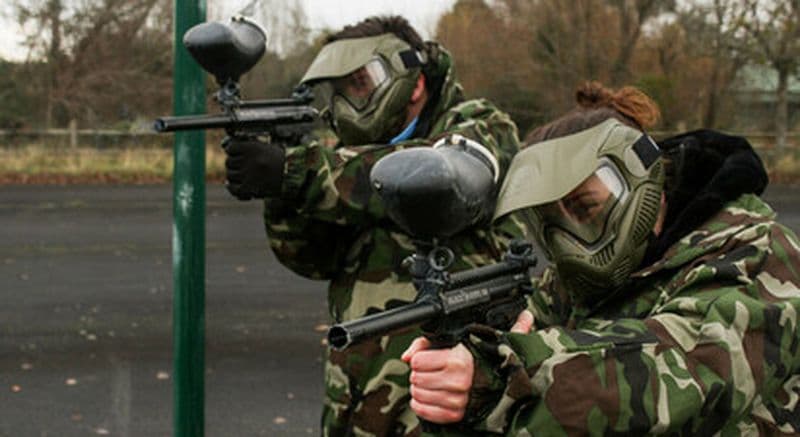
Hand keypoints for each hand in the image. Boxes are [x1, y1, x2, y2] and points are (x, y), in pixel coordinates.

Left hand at [222, 136, 284, 199]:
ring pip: (230, 175)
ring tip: (244, 178)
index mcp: (253, 148)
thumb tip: (225, 147)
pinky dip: (233, 188)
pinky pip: (234, 189)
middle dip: (234, 165)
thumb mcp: (266, 147)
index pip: (231, 148)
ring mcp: (249, 175)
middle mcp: (249, 160)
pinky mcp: (250, 188)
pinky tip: (236, 187)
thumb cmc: (280, 160)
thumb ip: (248, 146)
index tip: (236, 154)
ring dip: (235, 177)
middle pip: (229, 162)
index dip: (232, 152)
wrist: (294, 176)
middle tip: (242, 168)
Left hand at [401, 310, 533, 423]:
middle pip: (416, 378)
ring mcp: (457, 400)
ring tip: (430, 383)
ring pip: (418, 394)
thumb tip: (406, 356)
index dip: (420, 359)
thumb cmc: (471, 357)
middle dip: (419, 374)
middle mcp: (458, 381)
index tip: (427, 358)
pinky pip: (424, 411)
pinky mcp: (455, 414)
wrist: (496, 378)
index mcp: (458, 360)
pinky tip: (427, 396)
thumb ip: (424, 344)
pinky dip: (420, 404)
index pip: (417, 361)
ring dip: (419, 388)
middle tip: (429, 371)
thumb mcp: (452, 341)